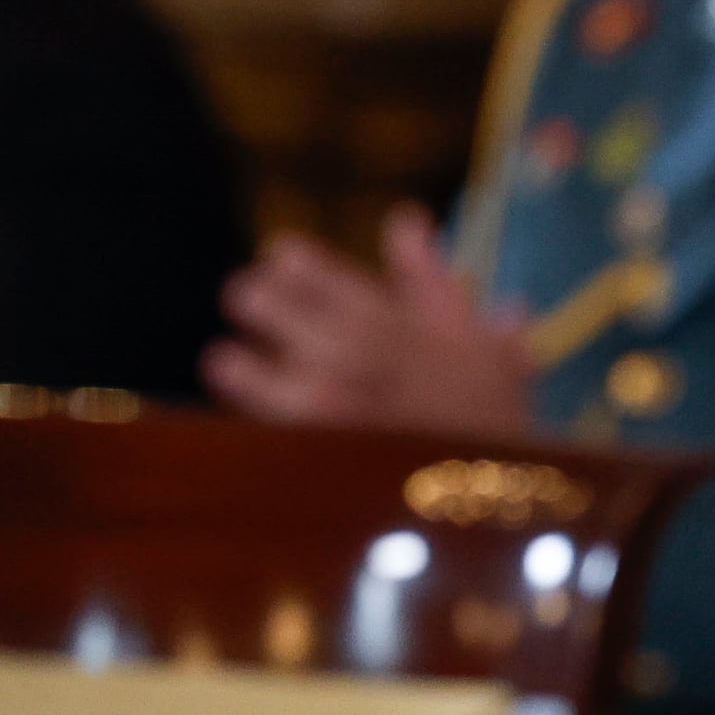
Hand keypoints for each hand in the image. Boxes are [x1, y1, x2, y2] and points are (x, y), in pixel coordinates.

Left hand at [201, 204, 537, 431]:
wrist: (494, 493)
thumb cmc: (491, 410)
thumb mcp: (479, 332)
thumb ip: (432, 278)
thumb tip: (403, 221)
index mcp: (402, 329)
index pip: (335, 282)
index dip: (299, 264)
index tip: (279, 254)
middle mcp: (367, 365)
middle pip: (298, 323)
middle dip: (264, 303)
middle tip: (241, 293)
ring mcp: (344, 416)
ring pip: (280, 383)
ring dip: (246, 368)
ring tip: (220, 358)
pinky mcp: (327, 461)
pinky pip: (280, 435)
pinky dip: (257, 420)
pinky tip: (240, 416)